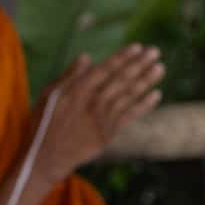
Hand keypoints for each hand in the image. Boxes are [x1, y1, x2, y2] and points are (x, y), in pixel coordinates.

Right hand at [33, 44, 163, 180]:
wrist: (46, 157)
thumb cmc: (45, 121)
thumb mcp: (49, 95)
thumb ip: (69, 76)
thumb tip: (87, 56)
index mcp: (77, 91)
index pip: (105, 70)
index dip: (123, 58)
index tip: (138, 47)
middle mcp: (92, 104)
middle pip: (121, 80)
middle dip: (139, 65)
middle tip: (155, 52)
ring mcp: (102, 120)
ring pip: (129, 96)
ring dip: (146, 81)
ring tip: (160, 68)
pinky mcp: (108, 134)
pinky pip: (129, 116)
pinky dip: (144, 105)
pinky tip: (156, 94)